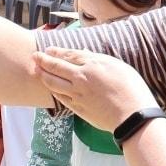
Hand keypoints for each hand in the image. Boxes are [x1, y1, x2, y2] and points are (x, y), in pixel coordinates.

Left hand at [33, 46, 157, 131]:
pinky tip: (50, 88)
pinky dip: (53, 90)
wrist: (131, 116)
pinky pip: (60, 97)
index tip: (48, 49)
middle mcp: (81, 78)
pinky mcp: (77, 108)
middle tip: (34, 56)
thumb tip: (85, 55)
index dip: (56, 51)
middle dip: (43, 60)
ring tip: (36, 71)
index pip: (69, 55)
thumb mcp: (118, 67)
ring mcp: (77, 94)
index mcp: (92, 64)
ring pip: (53, 82)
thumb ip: (99, 60)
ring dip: (43, 75)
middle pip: (56, 67)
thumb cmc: (131, 89)